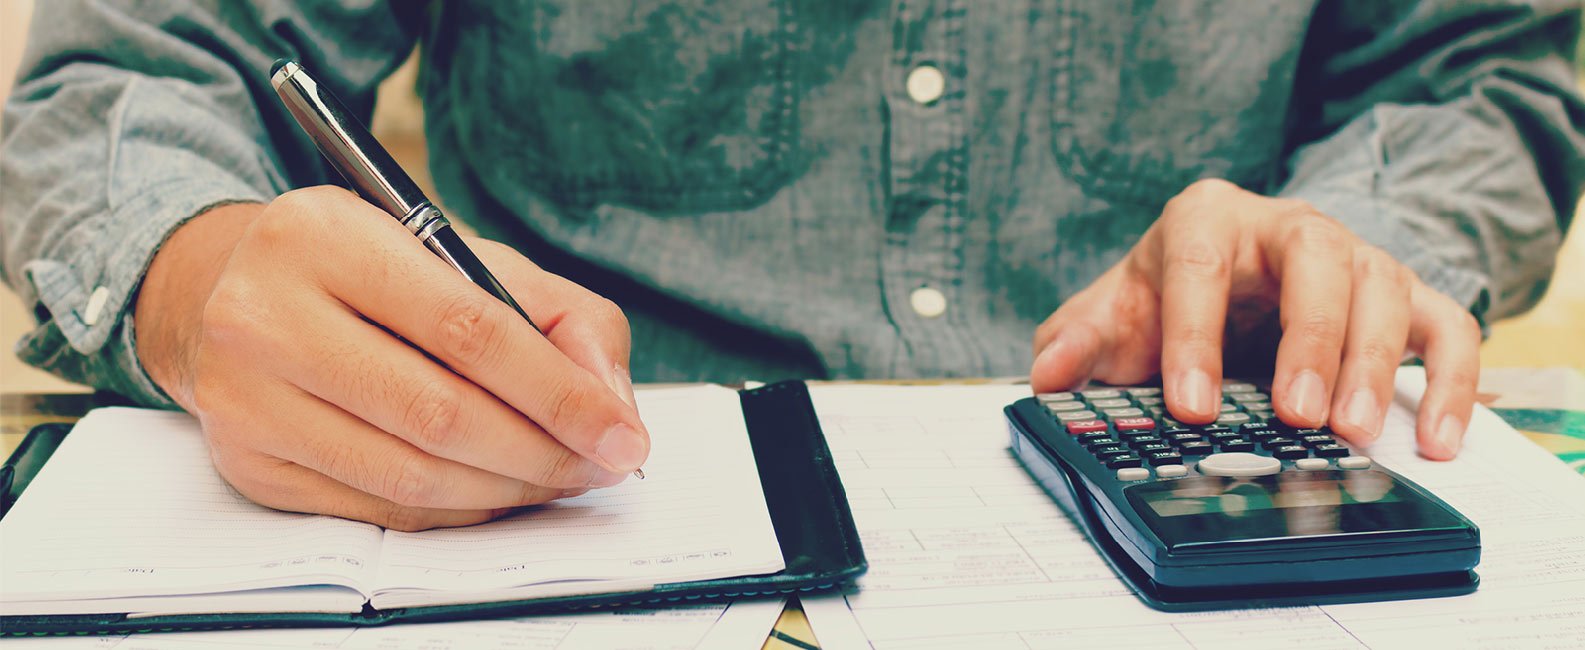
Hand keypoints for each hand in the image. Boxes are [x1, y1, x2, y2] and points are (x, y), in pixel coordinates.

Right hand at [134, 186, 647, 529]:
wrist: (234, 292)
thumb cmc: (371, 274)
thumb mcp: (465, 255)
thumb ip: (561, 315)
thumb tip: (611, 405)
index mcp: (326, 236)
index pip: (468, 329)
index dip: (559, 393)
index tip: (623, 434)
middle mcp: (266, 314)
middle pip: (440, 413)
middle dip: (543, 452)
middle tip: (601, 466)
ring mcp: (245, 396)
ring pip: (410, 474)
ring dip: (508, 490)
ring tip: (561, 478)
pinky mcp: (246, 462)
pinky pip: (378, 508)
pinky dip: (458, 510)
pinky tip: (498, 491)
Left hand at [1030, 179, 1479, 459]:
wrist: (1232, 284)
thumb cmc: (1168, 301)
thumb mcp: (1112, 316)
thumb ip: (1074, 342)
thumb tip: (1047, 374)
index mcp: (1205, 221)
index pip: (1199, 264)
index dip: (1194, 335)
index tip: (1188, 405)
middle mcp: (1288, 227)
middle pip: (1316, 261)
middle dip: (1309, 338)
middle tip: (1297, 415)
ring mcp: (1356, 258)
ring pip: (1383, 290)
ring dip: (1375, 364)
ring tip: (1354, 432)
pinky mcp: (1405, 298)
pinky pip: (1446, 328)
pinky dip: (1451, 381)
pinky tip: (1437, 440)